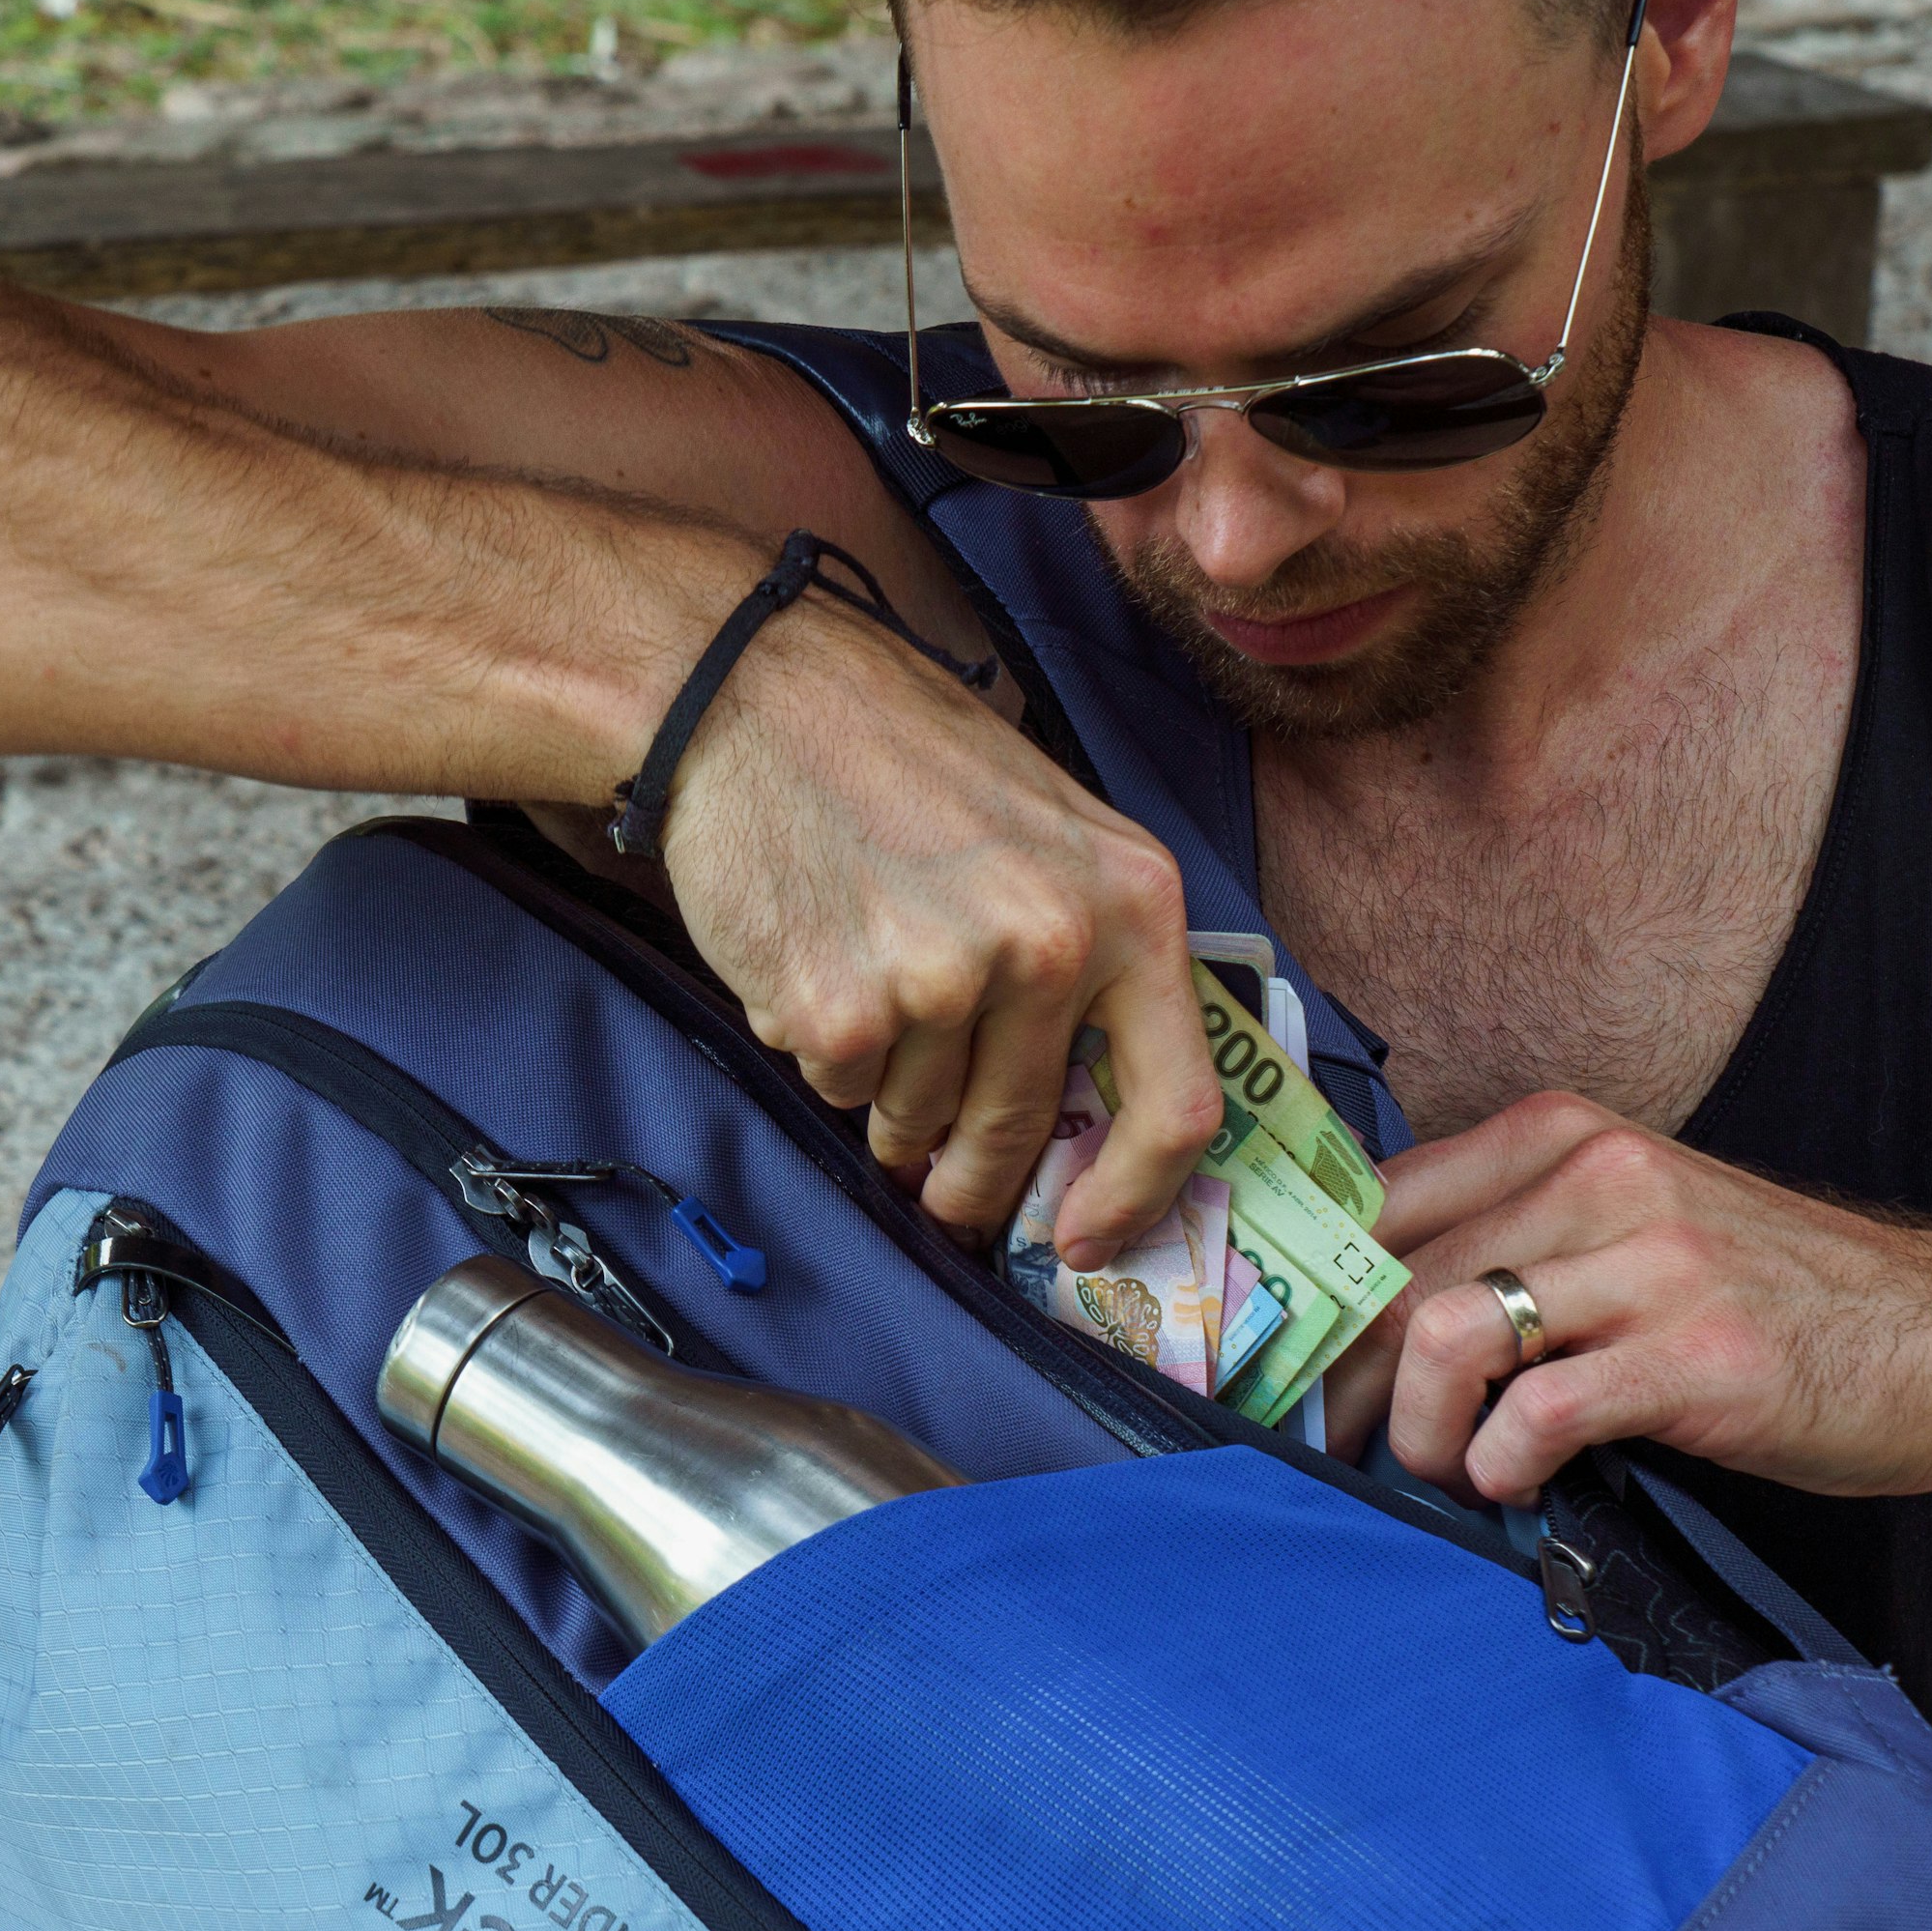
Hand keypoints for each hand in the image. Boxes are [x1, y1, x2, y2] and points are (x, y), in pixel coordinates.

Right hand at [653, 594, 1221, 1264]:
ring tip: (862, 990)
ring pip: (918, 1117)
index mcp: (1131, 900)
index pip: (1179, 1106)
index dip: (1136, 1198)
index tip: (1088, 1234)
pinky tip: (810, 955)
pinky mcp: (840, 1009)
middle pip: (1022, 1131)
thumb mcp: (1056, 828)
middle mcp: (1049, 944)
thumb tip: (1101, 1109)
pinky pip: (838, 1088)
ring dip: (886, 1094)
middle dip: (973, 1178)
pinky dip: (820, 1050)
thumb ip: (1095, 951)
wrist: (752, 696)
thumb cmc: (903, 753)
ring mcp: (943, 982)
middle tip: (942, 1187)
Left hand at [1317, 1093, 1931, 1506]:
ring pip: (1446, 1338)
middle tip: (1348, 1452)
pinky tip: (1518, 1485)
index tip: (1294, 1371)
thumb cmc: (1774, 1300)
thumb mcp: (1629, 1228)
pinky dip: (1501, 1464)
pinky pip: (1540, 1412)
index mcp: (1561, 1137)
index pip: (1376, 1205)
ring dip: (1417, 1432)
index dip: (1313, 1300)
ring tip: (1444, 1471)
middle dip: (1348, 1387)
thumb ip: (1512, 1241)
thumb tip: (1368, 1322)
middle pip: (1395, 1281)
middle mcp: (1597, 1177)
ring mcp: (1650, 1262)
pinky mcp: (1696, 1354)